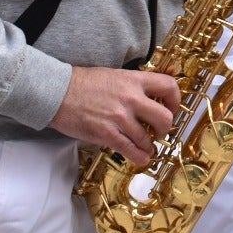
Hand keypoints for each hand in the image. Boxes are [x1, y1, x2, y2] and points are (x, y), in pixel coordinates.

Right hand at [49, 66, 179, 166]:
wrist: (56, 92)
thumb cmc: (83, 83)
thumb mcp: (115, 74)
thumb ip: (135, 83)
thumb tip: (154, 91)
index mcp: (134, 80)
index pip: (169, 86)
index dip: (176, 99)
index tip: (172, 107)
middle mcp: (131, 98)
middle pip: (165, 118)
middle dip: (165, 128)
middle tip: (160, 131)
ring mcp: (119, 117)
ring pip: (147, 138)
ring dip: (149, 145)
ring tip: (147, 146)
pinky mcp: (107, 134)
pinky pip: (131, 150)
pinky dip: (139, 156)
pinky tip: (141, 157)